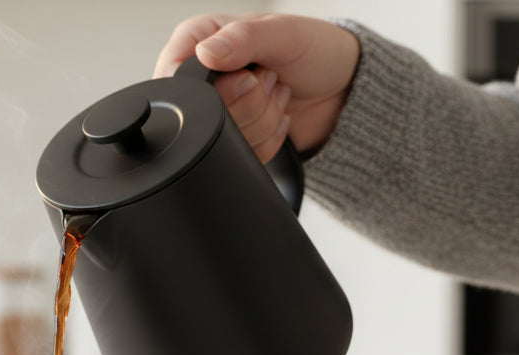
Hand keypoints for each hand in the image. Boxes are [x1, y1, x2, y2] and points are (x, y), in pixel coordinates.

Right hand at [154, 14, 359, 162]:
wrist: (340, 88)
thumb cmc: (313, 50)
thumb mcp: (283, 34)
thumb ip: (243, 38)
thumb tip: (207, 53)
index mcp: (199, 41)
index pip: (177, 77)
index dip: (213, 88)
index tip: (244, 78)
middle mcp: (203, 78)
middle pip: (202, 115)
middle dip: (248, 103)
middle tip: (268, 78)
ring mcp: (217, 112)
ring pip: (222, 140)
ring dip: (262, 120)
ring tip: (276, 92)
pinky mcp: (231, 140)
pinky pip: (239, 155)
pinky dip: (267, 140)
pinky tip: (276, 114)